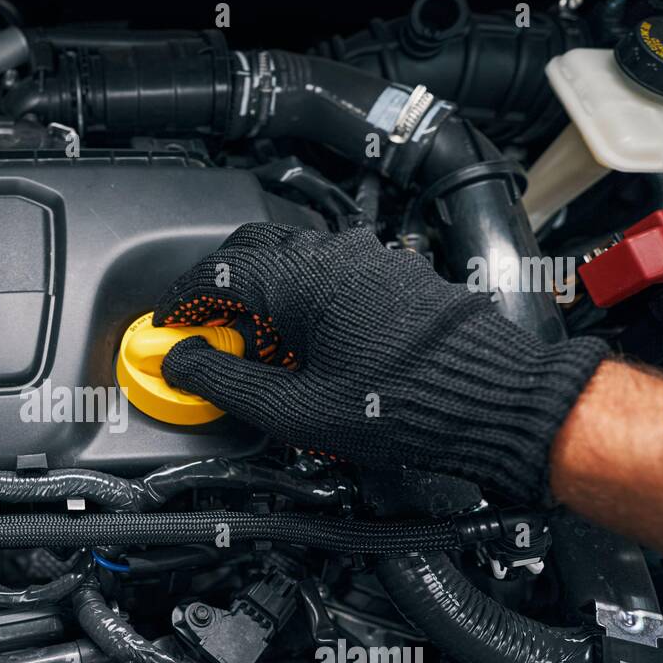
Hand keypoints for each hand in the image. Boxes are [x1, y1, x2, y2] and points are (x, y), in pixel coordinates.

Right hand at [154, 224, 608, 502]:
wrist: (494, 400)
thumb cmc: (407, 406)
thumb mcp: (294, 410)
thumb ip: (224, 383)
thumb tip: (182, 364)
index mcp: (299, 279)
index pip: (216, 274)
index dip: (181, 302)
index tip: (169, 326)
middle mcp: (334, 256)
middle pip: (251, 251)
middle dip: (219, 288)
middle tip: (205, 329)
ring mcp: (370, 259)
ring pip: (293, 257)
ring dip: (263, 290)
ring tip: (259, 343)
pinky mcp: (397, 274)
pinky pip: (332, 270)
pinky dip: (303, 295)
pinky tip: (311, 341)